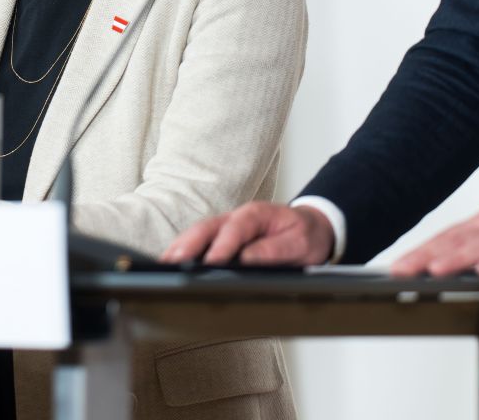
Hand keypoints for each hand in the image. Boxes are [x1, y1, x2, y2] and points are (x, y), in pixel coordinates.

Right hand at [161, 202, 335, 265]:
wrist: (312, 227)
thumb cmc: (305, 235)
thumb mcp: (299, 244)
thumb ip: (274, 250)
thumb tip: (248, 259)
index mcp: (257, 214)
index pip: (235, 229)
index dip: (222, 247)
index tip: (211, 263)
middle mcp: (239, 217)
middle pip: (208, 227)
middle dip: (188, 244)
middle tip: (172, 261)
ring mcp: (229, 225)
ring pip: (200, 232)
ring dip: (181, 246)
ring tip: (165, 263)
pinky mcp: (225, 236)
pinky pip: (203, 240)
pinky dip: (186, 248)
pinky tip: (175, 261)